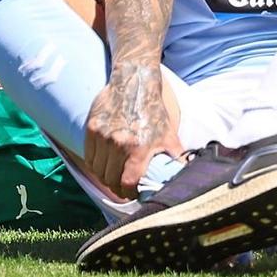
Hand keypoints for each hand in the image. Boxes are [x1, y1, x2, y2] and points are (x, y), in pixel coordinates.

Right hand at [84, 65, 182, 197]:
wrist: (135, 82)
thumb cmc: (154, 111)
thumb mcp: (169, 136)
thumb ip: (177, 159)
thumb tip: (187, 179)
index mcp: (139, 148)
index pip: (127, 183)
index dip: (129, 193)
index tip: (132, 194)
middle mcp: (119, 143)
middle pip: (110, 179)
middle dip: (117, 188)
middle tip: (122, 188)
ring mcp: (103, 135)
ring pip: (98, 170)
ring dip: (104, 178)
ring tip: (112, 177)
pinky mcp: (92, 127)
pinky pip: (89, 156)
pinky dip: (94, 165)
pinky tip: (103, 164)